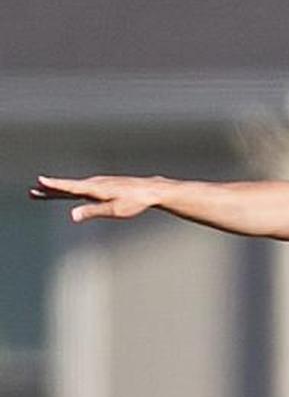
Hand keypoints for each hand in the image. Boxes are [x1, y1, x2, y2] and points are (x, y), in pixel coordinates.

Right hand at [29, 175, 163, 222]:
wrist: (149, 190)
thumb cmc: (134, 202)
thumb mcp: (114, 210)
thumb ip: (92, 212)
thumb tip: (72, 215)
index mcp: (94, 188)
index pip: (69, 187)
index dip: (54, 185)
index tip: (39, 181)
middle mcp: (93, 183)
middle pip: (67, 187)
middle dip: (49, 190)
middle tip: (32, 192)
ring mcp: (97, 183)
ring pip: (73, 187)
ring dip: (57, 189)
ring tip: (42, 191)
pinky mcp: (102, 186)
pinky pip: (81, 187)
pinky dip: (69, 189)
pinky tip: (66, 192)